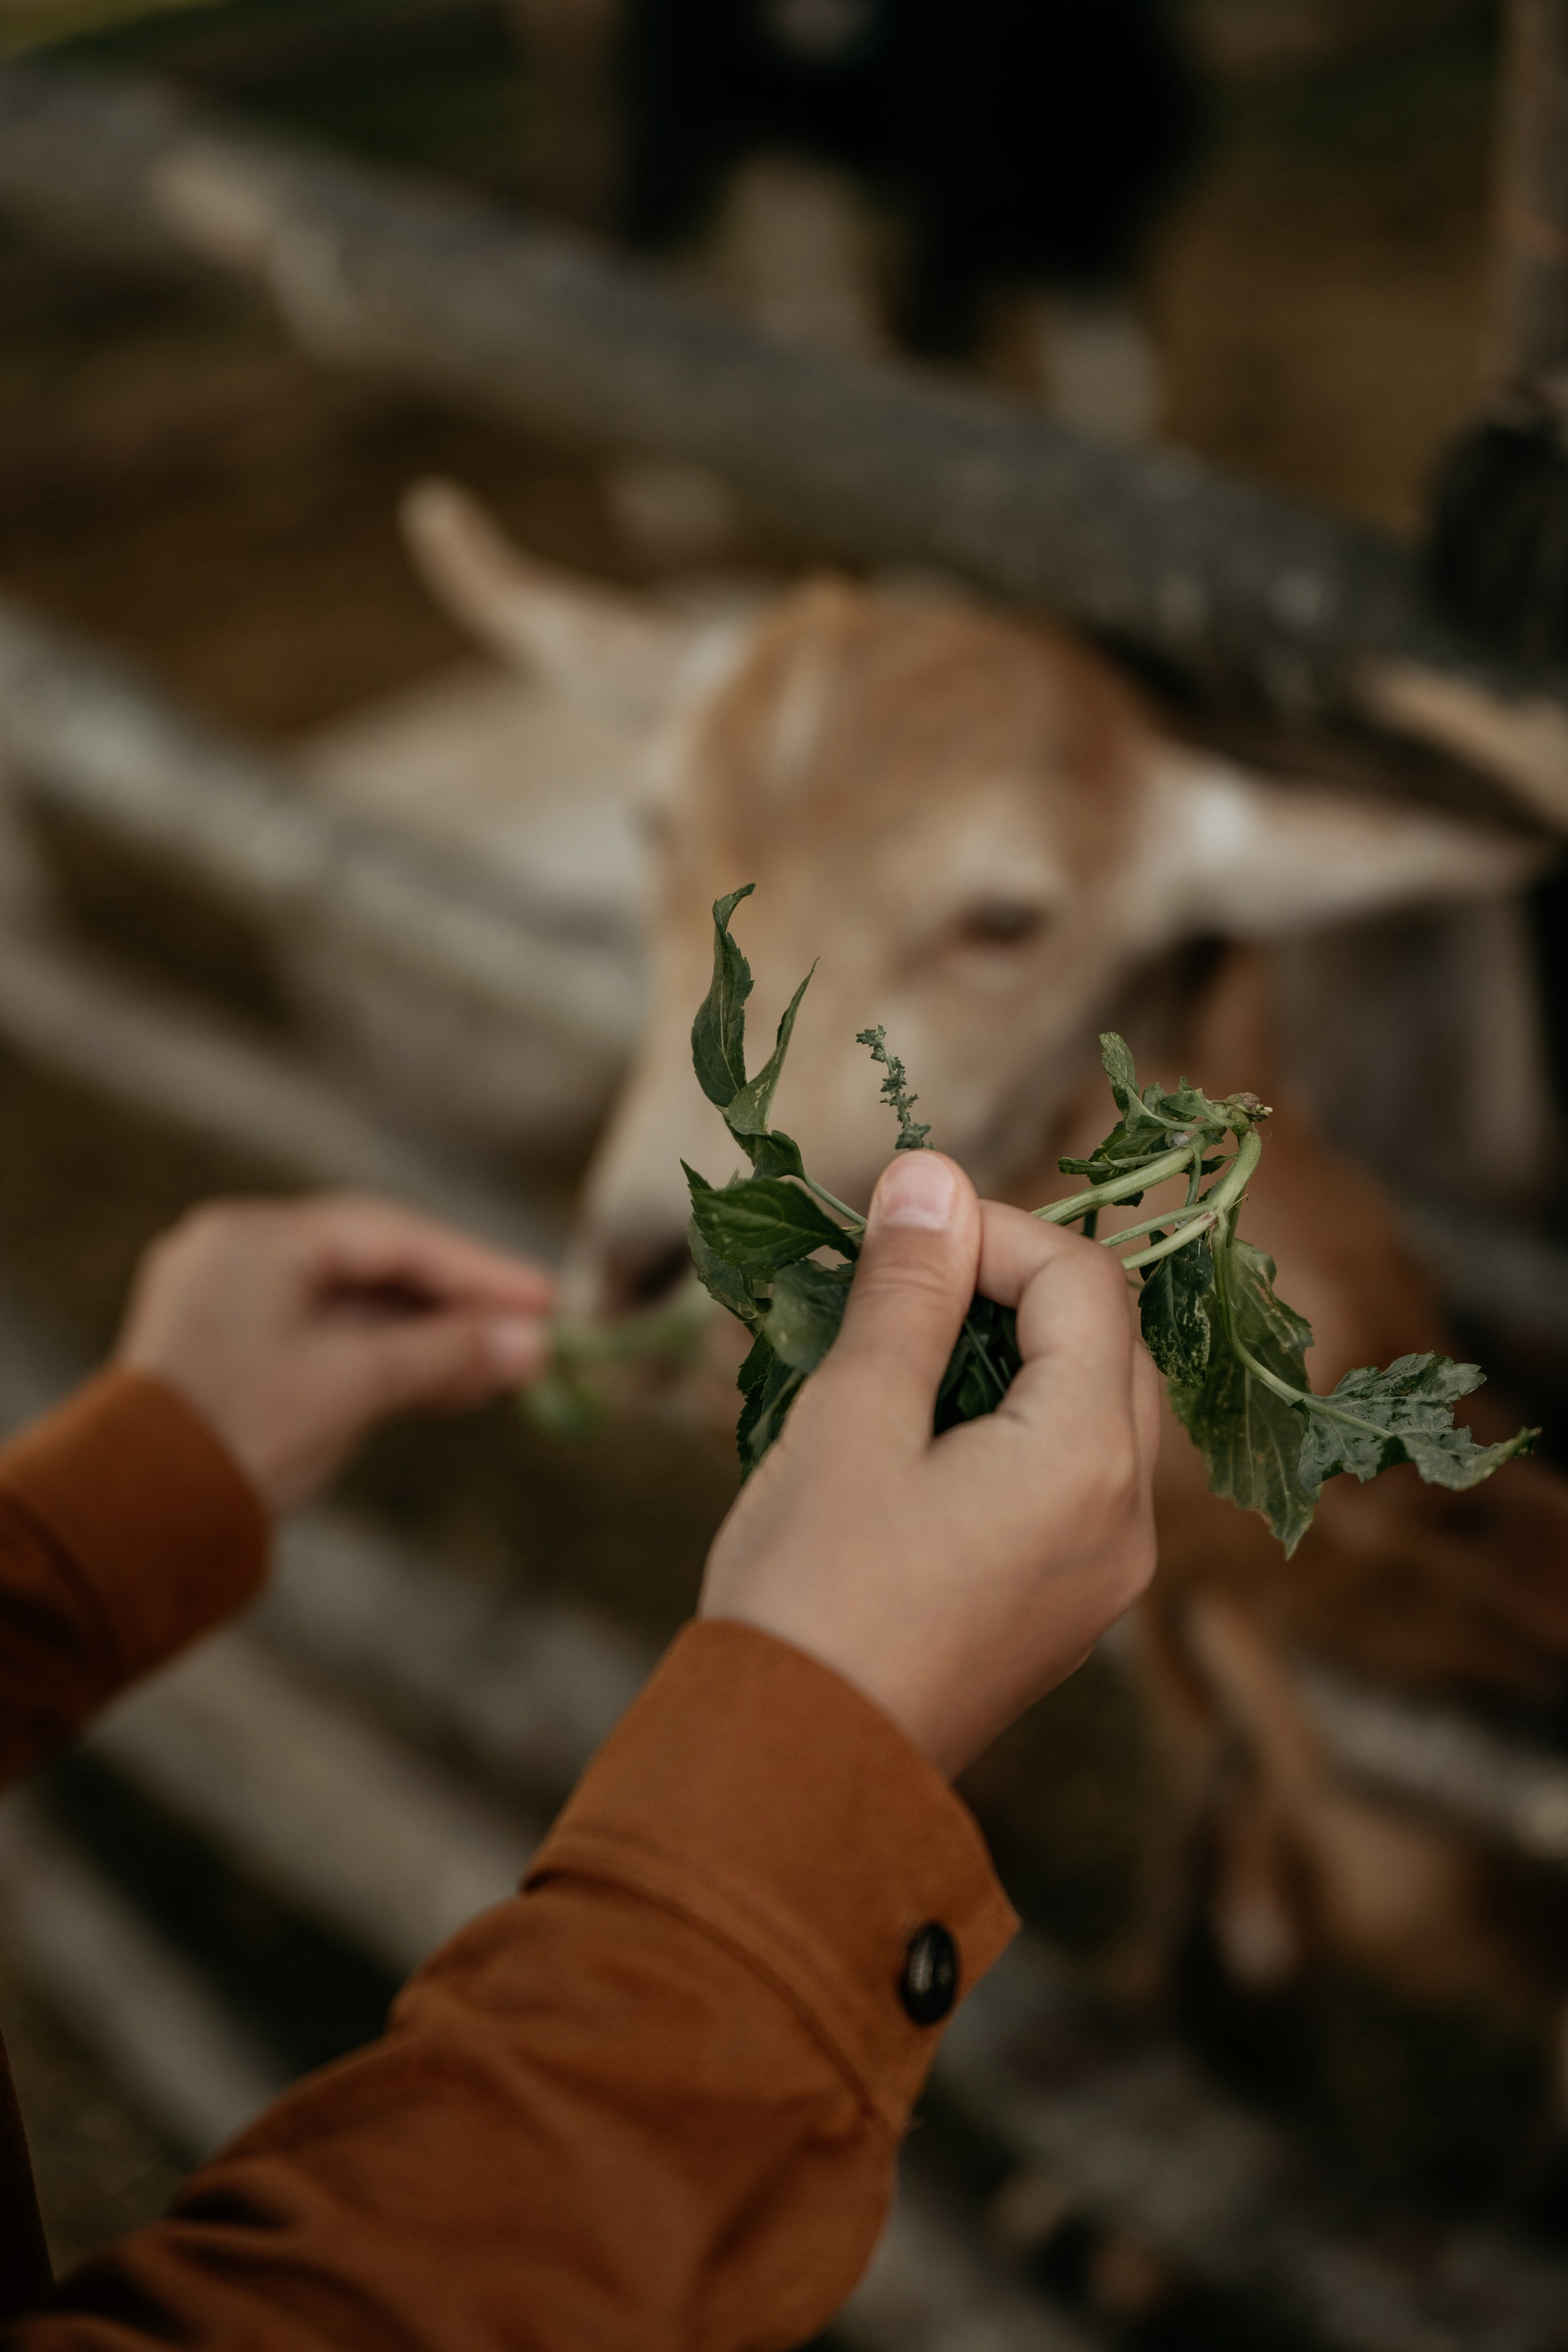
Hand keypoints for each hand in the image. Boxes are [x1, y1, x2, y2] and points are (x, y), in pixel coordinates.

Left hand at [117, 1194, 556, 1514]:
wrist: (131, 1524)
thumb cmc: (236, 1437)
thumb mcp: (353, 1386)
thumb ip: (447, 1355)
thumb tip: (537, 1344)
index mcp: (253, 1240)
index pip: (391, 1237)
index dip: (479, 1270)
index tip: (548, 1298)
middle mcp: (238, 1259)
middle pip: (377, 1270)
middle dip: (460, 1309)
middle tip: (538, 1338)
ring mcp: (233, 1308)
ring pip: (358, 1312)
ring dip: (432, 1342)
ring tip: (510, 1370)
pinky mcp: (237, 1358)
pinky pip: (331, 1344)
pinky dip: (392, 1364)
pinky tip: (457, 1384)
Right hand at [700, 1152, 1159, 1775]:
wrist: (794, 1777)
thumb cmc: (812, 1592)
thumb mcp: (853, 1419)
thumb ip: (908, 1293)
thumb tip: (930, 1178)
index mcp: (1089, 1460)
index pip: (1084, 1283)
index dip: (993, 1230)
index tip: (895, 1231)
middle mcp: (1126, 1518)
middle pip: (1104, 1342)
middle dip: (1006, 1287)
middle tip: (897, 1283)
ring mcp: (1102, 1573)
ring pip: (1087, 1409)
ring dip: (1002, 1355)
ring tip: (890, 1352)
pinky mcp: (1063, 1609)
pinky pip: (1064, 1480)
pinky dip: (1003, 1426)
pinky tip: (910, 1432)